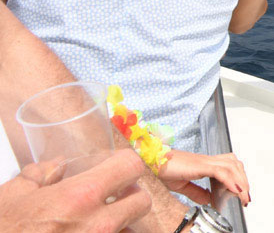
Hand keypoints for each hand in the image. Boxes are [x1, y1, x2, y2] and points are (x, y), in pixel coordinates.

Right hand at [0, 149, 150, 232]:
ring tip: (94, 220)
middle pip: (142, 201)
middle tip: (113, 196)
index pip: (131, 167)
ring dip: (120, 222)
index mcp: (79, 196)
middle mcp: (96, 225)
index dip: (125, 164)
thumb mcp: (13, 196)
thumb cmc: (2, 229)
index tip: (117, 166)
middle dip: (131, 195)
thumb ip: (40, 175)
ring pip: (129, 229)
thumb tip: (56, 166)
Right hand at [159, 150, 250, 205]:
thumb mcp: (183, 186)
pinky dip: (230, 180)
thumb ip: (197, 192)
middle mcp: (208, 160)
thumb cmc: (164, 170)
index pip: (230, 167)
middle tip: (246, 197)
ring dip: (240, 182)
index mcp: (205, 164)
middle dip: (243, 181)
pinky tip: (235, 190)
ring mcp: (205, 161)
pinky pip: (221, 171)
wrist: (152, 163)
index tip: (242, 193)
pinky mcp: (201, 165)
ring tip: (243, 196)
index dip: (239, 178)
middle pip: (235, 165)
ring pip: (232, 167)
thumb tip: (208, 200)